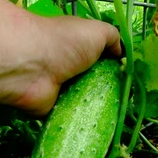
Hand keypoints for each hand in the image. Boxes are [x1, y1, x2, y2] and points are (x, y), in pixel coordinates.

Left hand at [0, 15, 121, 115]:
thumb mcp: (96, 31)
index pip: (99, 60)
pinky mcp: (52, 109)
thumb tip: (120, 52)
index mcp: (77, 48)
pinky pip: (70, 118)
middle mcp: (68, 68)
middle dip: (107, 91)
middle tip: (123, 101)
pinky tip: (96, 126)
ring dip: (96, 108)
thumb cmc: (65, 44)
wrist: (31, 67)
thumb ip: (112, 38)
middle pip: (93, 83)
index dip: (113, 69)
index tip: (126, 80)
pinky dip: (81, 122)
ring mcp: (59, 90)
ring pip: (84, 102)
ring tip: (114, 116)